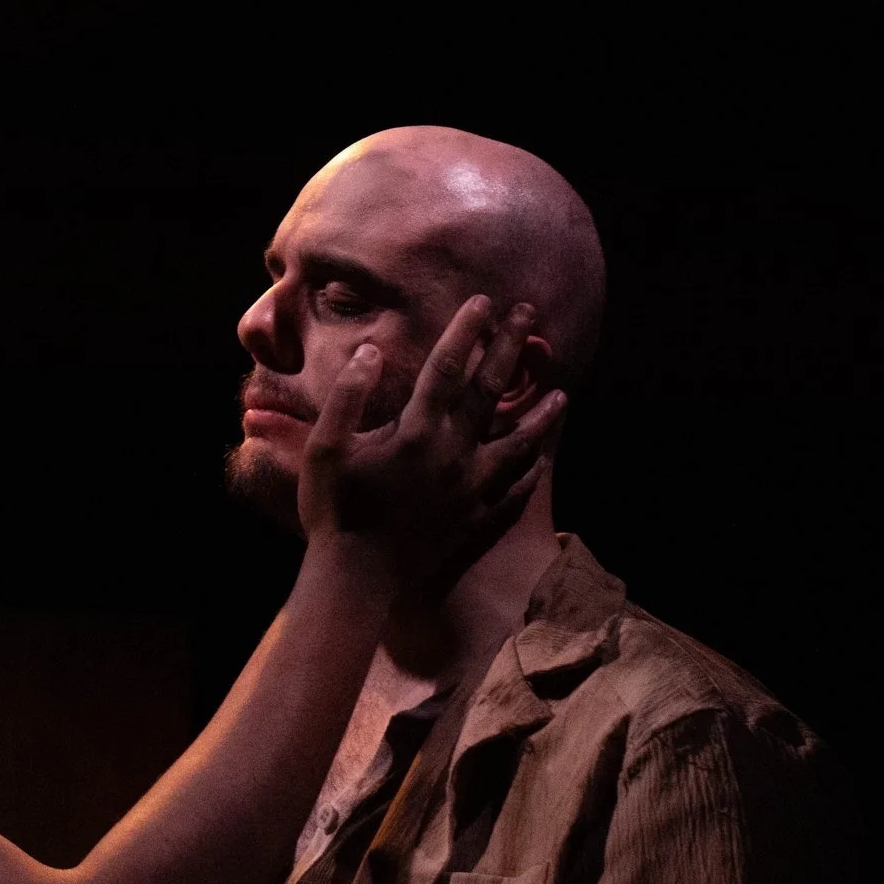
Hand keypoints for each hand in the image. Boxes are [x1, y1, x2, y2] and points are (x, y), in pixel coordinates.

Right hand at [297, 296, 564, 586]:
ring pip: (518, 444)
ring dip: (539, 416)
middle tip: (529, 314)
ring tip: (560, 395)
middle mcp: (454, 455)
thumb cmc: (334, 513)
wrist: (356, 583)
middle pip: (490, 391)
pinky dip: (530, 471)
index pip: (447, 368)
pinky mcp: (478, 522)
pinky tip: (539, 459)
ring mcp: (472, 491)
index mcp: (417, 433)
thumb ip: (347, 396)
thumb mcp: (324, 449)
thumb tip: (373, 351)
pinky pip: (515, 491)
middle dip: (510, 348)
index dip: (465, 331)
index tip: (483, 301)